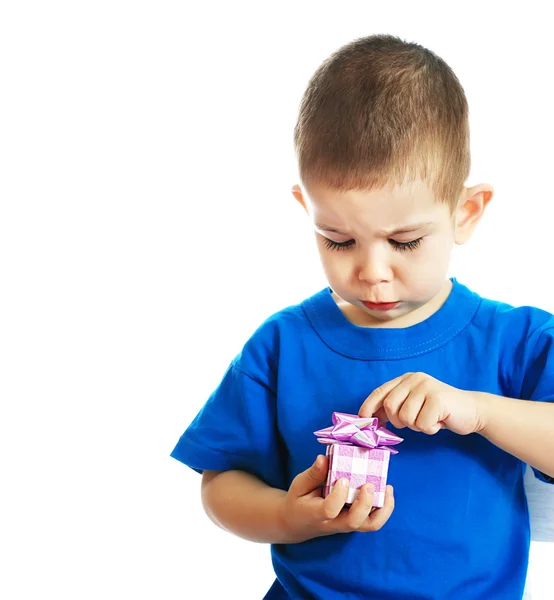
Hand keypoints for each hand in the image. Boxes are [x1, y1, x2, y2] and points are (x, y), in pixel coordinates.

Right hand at [279, 454, 393, 542]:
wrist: (298, 524)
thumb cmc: (298, 501)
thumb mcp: (299, 485)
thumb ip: (312, 474)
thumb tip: (324, 458)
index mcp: (316, 514)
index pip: (330, 510)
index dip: (339, 495)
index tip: (343, 479)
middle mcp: (334, 523)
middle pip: (354, 521)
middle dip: (365, 503)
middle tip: (369, 484)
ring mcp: (346, 525)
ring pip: (369, 525)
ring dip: (383, 508)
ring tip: (388, 488)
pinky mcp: (354, 523)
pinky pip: (373, 521)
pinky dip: (384, 508)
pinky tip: (387, 491)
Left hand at [359, 372, 483, 435]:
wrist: (472, 410)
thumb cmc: (439, 411)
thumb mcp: (414, 404)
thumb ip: (395, 406)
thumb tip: (371, 417)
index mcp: (406, 378)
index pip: (380, 391)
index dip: (369, 406)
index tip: (363, 419)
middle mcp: (414, 379)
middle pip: (391, 407)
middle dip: (399, 421)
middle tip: (415, 422)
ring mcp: (426, 387)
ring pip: (406, 418)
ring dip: (417, 426)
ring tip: (430, 419)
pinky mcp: (438, 399)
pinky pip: (422, 424)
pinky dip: (430, 429)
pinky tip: (439, 421)